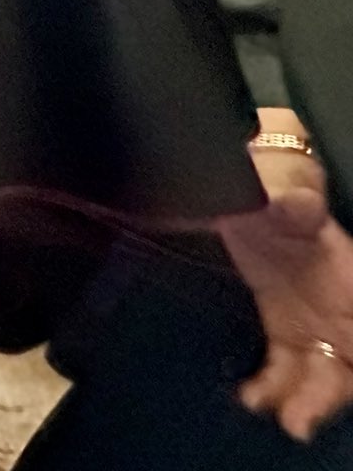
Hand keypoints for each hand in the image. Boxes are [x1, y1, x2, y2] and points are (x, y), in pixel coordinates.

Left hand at [225, 139, 352, 440]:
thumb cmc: (275, 173)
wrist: (248, 172)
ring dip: (305, 399)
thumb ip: (291, 196)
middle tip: (300, 418)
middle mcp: (343, 303)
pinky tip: (252, 396)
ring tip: (282, 416)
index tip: (344, 368)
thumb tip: (295, 204)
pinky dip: (274, 386)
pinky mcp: (286, 322)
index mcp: (350, 273)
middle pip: (348, 362)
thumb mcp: (284, 181)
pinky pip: (288, 366)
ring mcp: (316, 316)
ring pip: (323, 373)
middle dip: (330, 394)